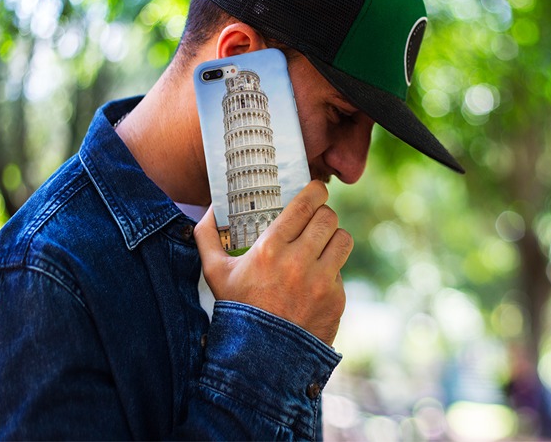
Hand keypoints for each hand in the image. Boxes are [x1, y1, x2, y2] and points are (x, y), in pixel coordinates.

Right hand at [194, 181, 351, 345]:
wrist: (260, 358)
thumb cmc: (237, 310)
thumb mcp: (215, 273)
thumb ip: (207, 237)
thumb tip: (209, 209)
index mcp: (270, 248)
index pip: (306, 205)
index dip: (316, 191)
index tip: (317, 190)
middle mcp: (298, 261)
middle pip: (328, 218)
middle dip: (324, 214)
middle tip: (317, 219)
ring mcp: (320, 281)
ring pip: (343, 239)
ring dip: (333, 238)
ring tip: (323, 244)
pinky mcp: (336, 299)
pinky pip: (341, 271)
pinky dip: (331, 271)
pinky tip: (316, 280)